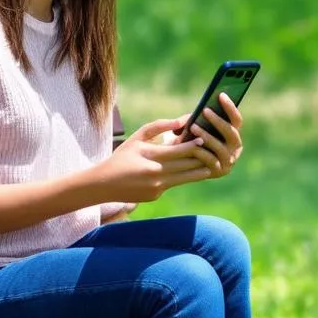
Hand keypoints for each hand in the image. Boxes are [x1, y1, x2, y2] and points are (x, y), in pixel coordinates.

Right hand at [96, 118, 214, 202]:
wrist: (104, 184)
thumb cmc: (122, 156)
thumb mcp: (137, 137)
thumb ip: (159, 127)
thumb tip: (181, 121)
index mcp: (149, 155)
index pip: (179, 150)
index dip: (194, 144)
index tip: (203, 138)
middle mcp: (155, 172)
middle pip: (186, 164)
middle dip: (201, 157)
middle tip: (213, 150)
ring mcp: (156, 186)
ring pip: (186, 178)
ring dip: (199, 171)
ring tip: (210, 164)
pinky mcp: (156, 195)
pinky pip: (174, 184)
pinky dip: (182, 177)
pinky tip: (191, 172)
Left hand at [188, 92, 243, 178]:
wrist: (183, 166)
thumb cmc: (190, 141)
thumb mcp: (195, 129)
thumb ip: (199, 119)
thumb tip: (198, 111)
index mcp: (233, 135)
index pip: (236, 120)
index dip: (230, 108)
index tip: (221, 94)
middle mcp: (235, 148)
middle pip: (231, 133)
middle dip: (218, 121)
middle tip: (205, 110)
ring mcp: (229, 161)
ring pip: (221, 147)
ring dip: (207, 136)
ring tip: (193, 127)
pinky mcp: (219, 172)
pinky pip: (211, 161)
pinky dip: (201, 152)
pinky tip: (191, 145)